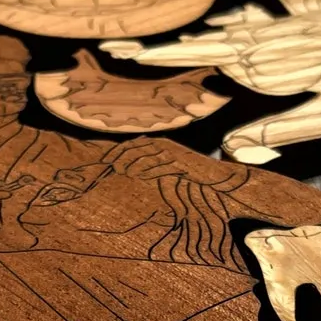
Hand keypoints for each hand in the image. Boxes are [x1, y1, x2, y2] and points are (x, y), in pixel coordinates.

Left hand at [100, 137, 244, 189]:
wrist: (215, 174)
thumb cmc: (190, 171)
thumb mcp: (169, 165)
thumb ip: (152, 164)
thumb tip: (132, 169)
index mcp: (159, 144)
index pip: (133, 144)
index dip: (118, 150)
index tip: (106, 160)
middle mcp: (165, 145)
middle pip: (138, 147)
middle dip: (123, 156)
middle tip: (113, 167)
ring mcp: (174, 154)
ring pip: (149, 156)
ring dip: (134, 163)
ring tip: (125, 171)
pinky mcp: (182, 165)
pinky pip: (163, 166)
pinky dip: (150, 170)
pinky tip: (141, 176)